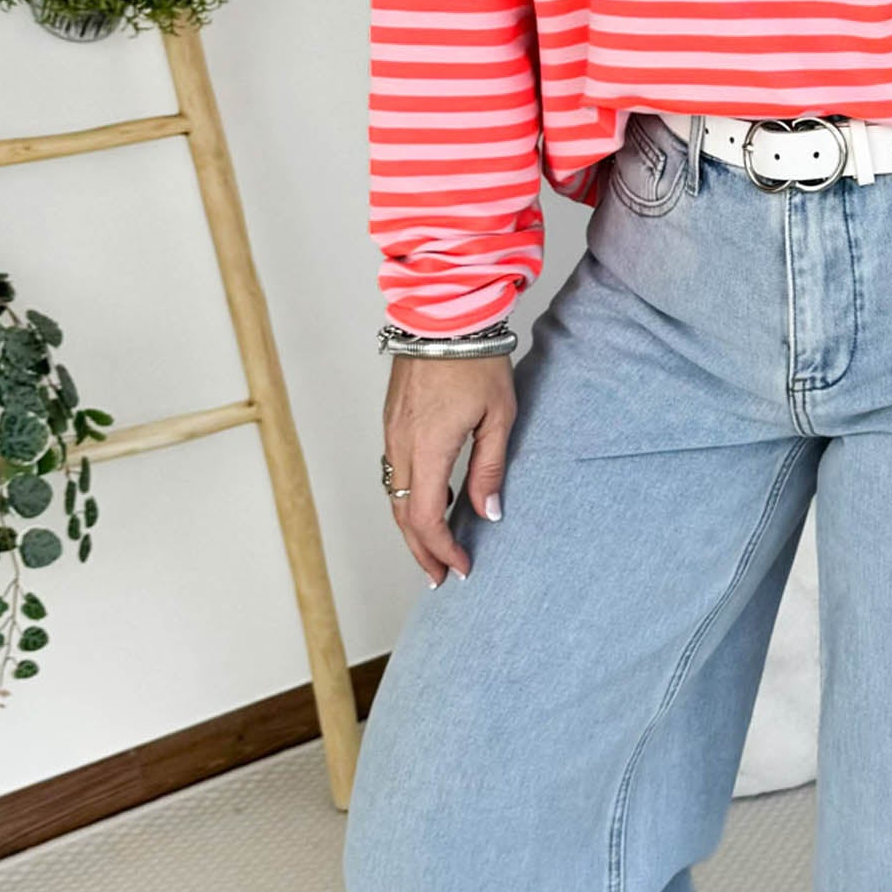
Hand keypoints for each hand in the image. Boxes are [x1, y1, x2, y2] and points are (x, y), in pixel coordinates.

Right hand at [383, 355, 515, 586]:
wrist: (444, 315)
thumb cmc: (477, 360)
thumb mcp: (499, 417)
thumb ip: (490, 469)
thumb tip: (488, 514)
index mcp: (428, 449)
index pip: (427, 519)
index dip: (442, 550)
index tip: (462, 568)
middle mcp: (401, 446)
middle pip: (404, 516)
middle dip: (421, 551)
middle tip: (440, 576)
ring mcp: (392, 433)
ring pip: (396, 495)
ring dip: (413, 527)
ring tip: (433, 550)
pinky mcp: (392, 421)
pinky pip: (395, 472)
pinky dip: (409, 498)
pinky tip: (431, 503)